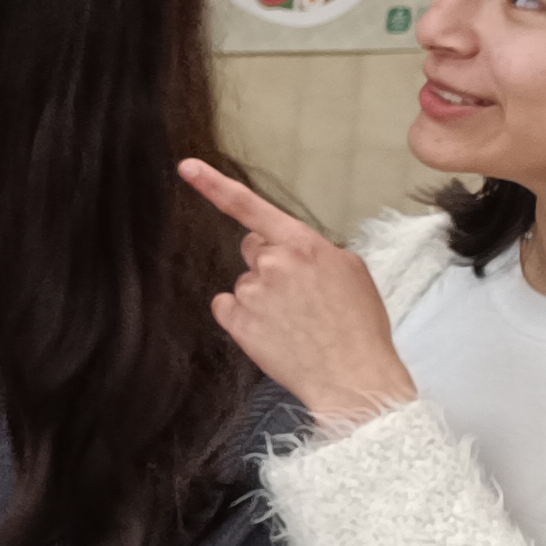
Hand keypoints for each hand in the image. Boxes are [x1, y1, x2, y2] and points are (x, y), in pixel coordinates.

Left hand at [178, 159, 414, 431]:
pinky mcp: (237, 322)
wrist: (353, 378)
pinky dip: (243, 317)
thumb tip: (292, 249)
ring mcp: (252, 293)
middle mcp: (273, 263)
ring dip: (263, 297)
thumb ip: (314, 250)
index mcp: (303, 245)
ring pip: (245, 282)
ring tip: (296, 322)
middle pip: (253, 250)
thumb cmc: (358, 327)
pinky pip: (227, 307)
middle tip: (301, 296)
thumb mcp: (351, 271)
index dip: (213, 184)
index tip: (186, 167)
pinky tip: (273, 332)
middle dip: (271, 264)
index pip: (251, 207)